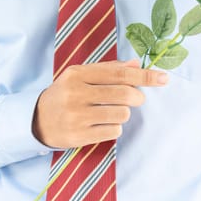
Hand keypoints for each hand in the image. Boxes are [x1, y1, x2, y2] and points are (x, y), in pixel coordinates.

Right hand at [32, 60, 168, 147]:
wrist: (36, 119)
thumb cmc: (64, 94)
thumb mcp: (80, 75)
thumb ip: (108, 69)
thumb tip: (136, 64)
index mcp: (77, 74)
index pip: (119, 73)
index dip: (144, 76)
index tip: (163, 78)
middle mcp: (76, 93)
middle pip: (124, 94)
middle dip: (137, 97)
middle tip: (136, 98)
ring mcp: (76, 116)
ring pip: (121, 114)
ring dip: (124, 113)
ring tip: (113, 112)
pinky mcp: (78, 136)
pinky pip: (113, 131)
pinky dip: (114, 127)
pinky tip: (102, 124)